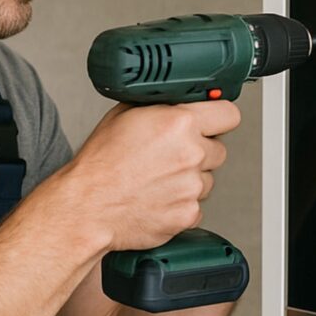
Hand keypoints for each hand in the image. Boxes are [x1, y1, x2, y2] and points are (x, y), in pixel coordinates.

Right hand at [67, 100, 240, 250]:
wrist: (88, 205)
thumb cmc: (100, 163)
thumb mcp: (125, 114)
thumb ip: (159, 105)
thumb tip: (176, 100)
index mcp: (179, 123)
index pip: (228, 113)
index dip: (218, 116)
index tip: (213, 121)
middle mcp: (191, 154)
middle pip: (218, 148)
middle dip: (201, 150)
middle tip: (173, 154)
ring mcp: (192, 186)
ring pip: (207, 178)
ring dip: (190, 178)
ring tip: (159, 178)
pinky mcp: (188, 214)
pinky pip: (196, 204)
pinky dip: (181, 202)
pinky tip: (158, 197)